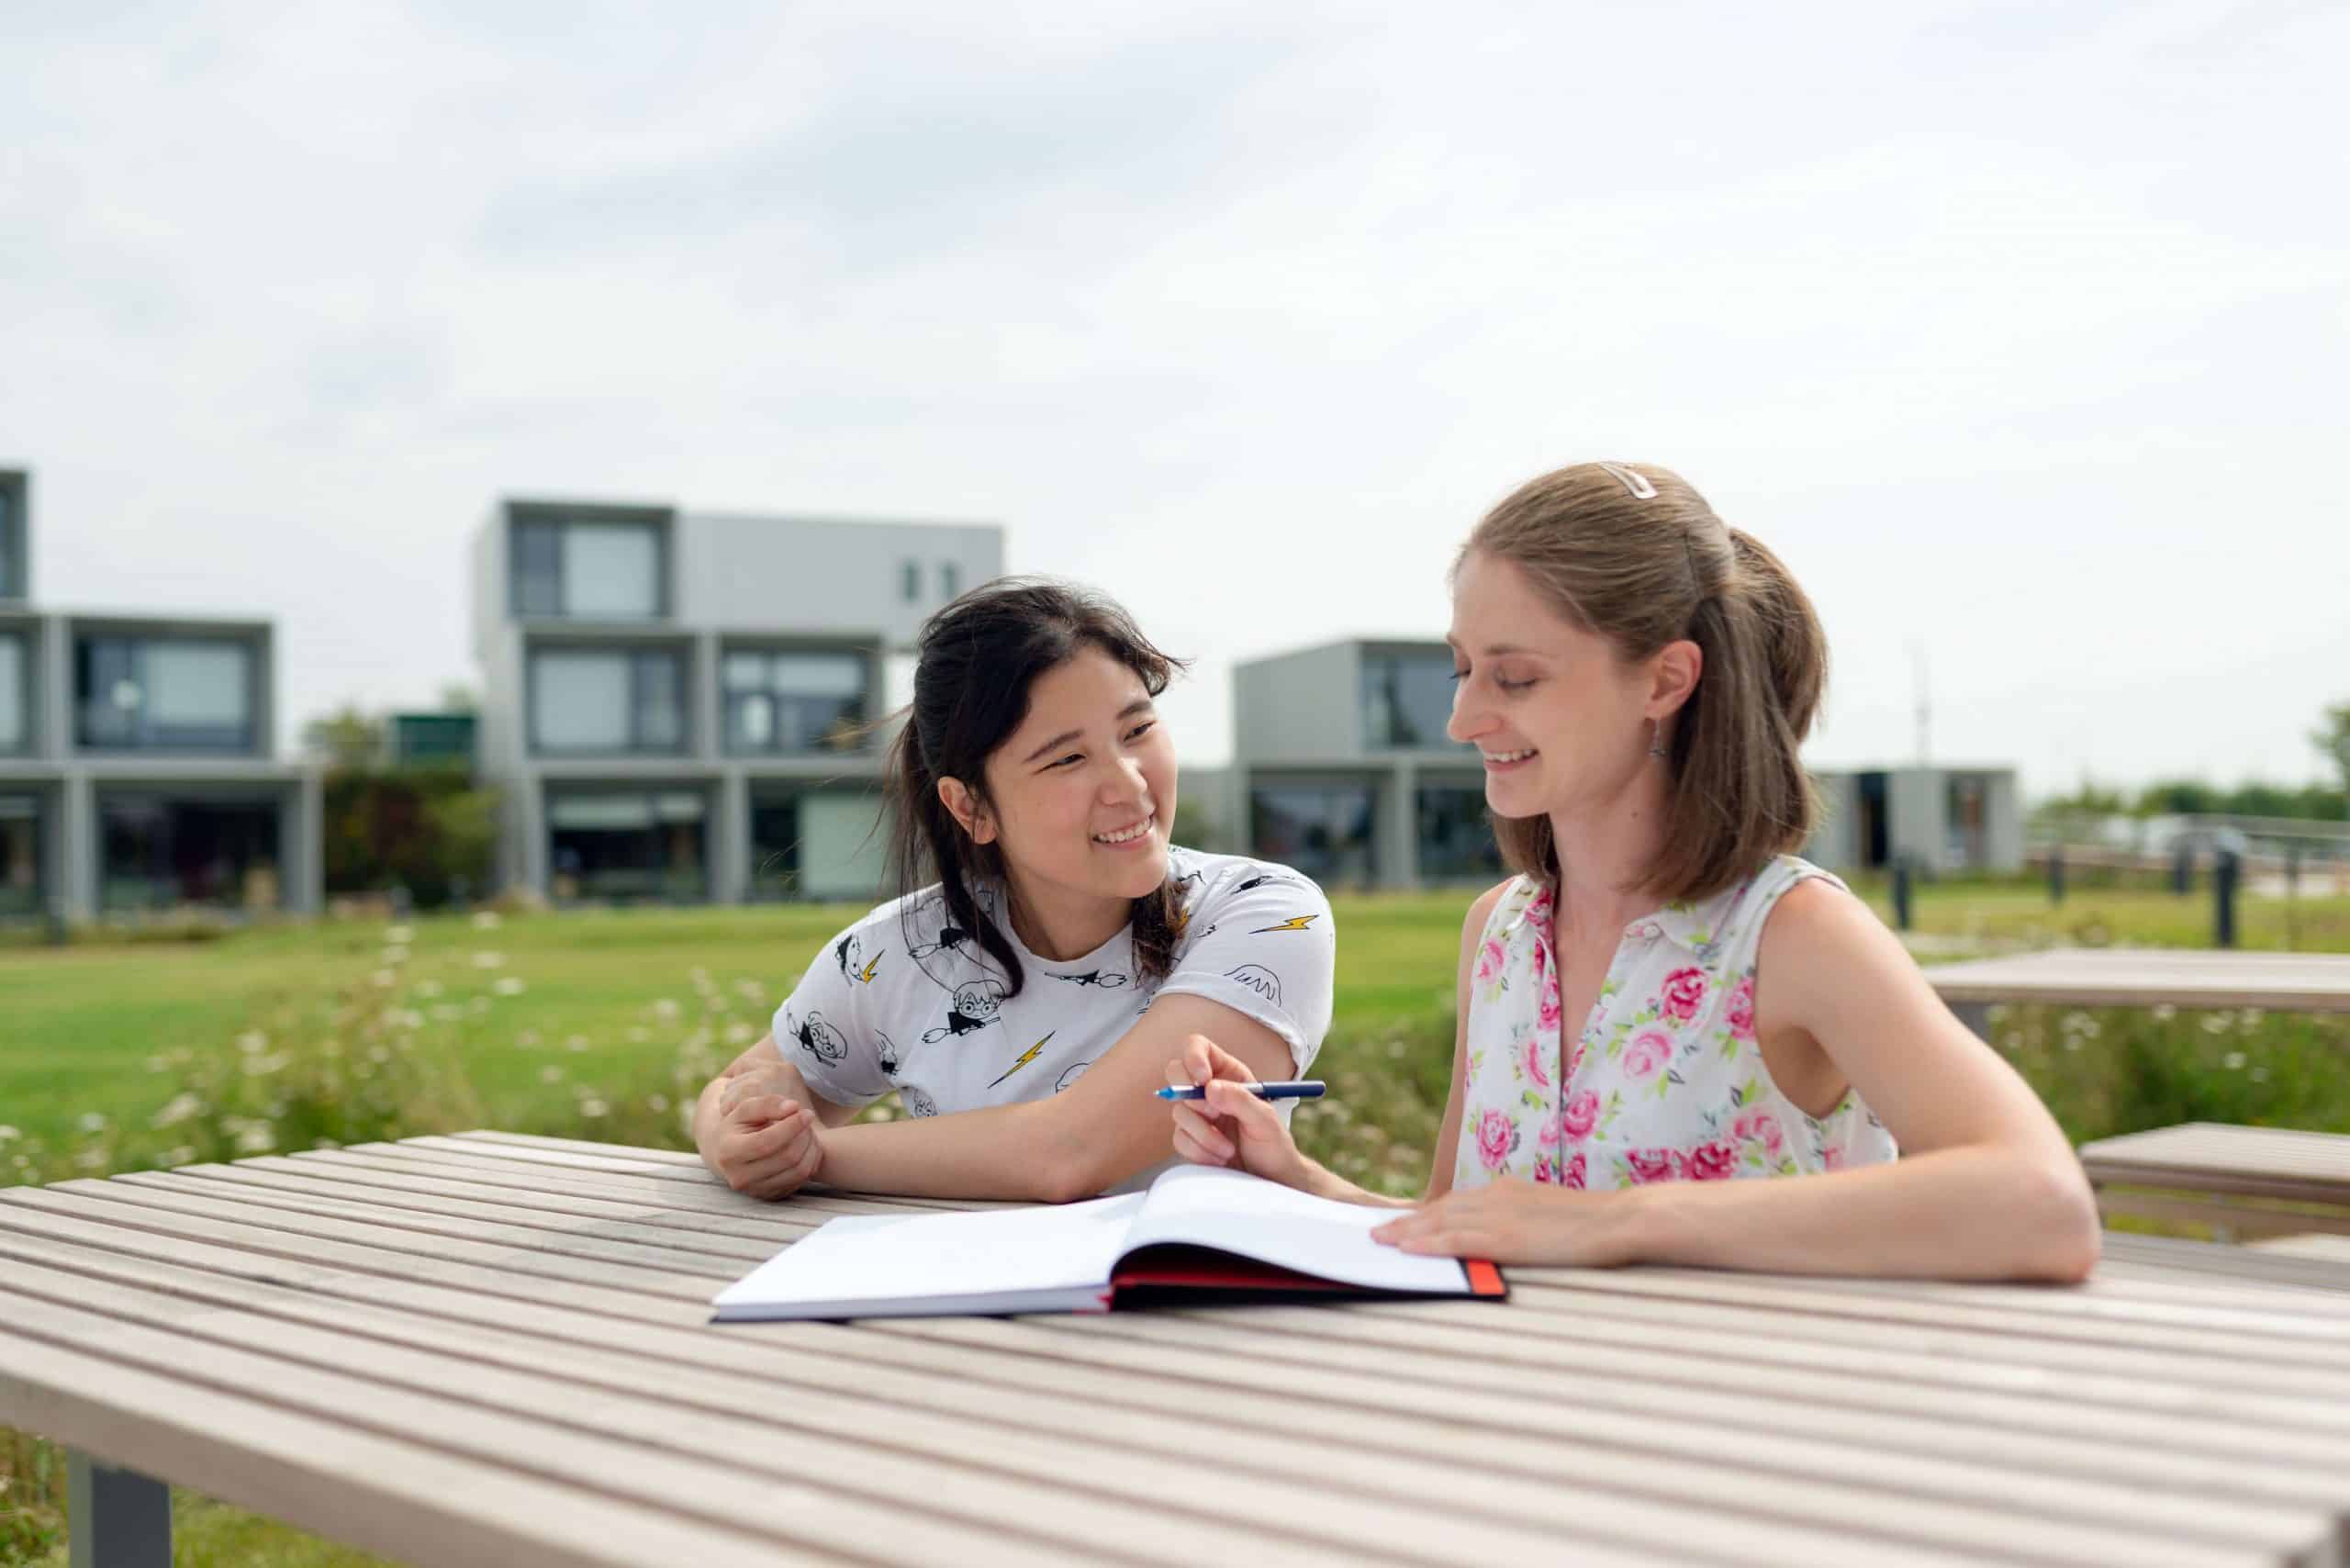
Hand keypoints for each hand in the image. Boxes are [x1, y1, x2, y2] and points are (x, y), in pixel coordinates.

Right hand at [710, 1073, 821, 1200]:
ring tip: (808, 1130)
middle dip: (804, 1134)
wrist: (731, 1154)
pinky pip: (803, 1179)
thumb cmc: (740, 1127)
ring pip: (799, 1170)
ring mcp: (757, 1191)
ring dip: (811, 1147)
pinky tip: (807, 1145)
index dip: (791, 1126)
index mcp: (729, 1153)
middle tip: (808, 1118)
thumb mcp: (745, 1109)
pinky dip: (811, 1160)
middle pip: (787, 1157)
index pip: (766, 1142)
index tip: (806, 1112)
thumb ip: (767, 1103)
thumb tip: (793, 1107)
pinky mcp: (773, 1196)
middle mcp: (740, 1178)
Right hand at [1164, 1034, 1312, 1190]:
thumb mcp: (1265, 1120)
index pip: (1198, 1047)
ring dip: (1203, 1134)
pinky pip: (1179, 1138)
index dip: (1193, 1056)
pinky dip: (1199, 1151)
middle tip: (1214, 1114)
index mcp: (1229, 1073)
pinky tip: (1219, 1159)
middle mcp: (1209, 1089)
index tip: (1202, 1079)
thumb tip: (1209, 1087)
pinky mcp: (1189, 1137)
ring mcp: (1196, 1114)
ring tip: (1228, 1149)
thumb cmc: (1274, 1145)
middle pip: (1176, 1072)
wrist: (1270, 1180)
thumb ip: (1241, 1099)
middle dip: (1192, 1097)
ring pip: (1178, 1111)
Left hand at [1370, 1177, 1644, 1266]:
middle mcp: (1497, 1197)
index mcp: (1508, 1191)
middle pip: (1440, 1209)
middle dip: (1407, 1221)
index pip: (1456, 1203)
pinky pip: (1457, 1238)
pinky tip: (1407, 1249)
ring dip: (1407, 1231)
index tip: (1404, 1222)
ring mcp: (1500, 1215)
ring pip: (1440, 1221)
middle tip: (1377, 1231)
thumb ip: (1522, 1222)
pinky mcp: (1506, 1235)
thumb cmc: (1595, 1223)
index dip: (1427, 1214)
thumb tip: (1504, 1238)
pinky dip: (1429, 1242)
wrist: (1619, 1219)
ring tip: (1380, 1241)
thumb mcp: (1549, 1216)